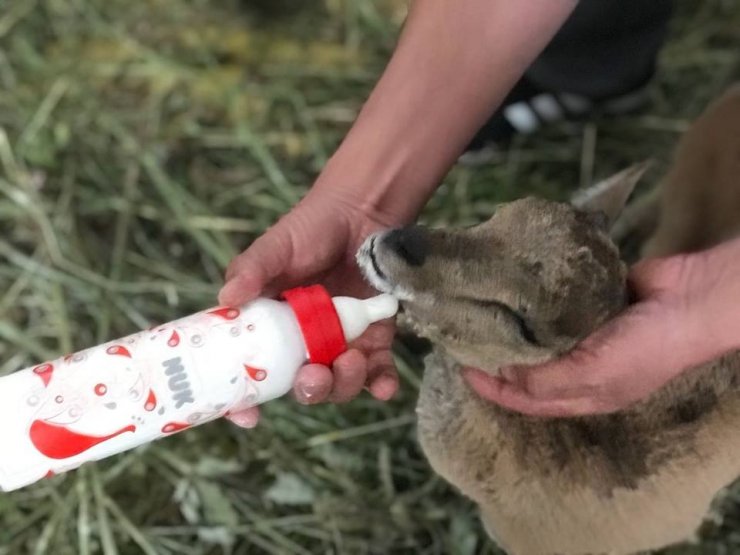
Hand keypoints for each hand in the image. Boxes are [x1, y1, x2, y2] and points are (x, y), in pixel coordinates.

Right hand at [220, 189, 399, 428]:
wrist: (362, 212)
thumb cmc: (311, 228)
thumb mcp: (275, 248)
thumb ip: (251, 270)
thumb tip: (227, 297)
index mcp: (271, 329)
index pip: (252, 373)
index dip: (245, 400)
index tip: (247, 415)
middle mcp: (305, 344)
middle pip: (302, 386)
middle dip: (309, 391)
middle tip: (312, 376)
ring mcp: (341, 344)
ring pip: (341, 385)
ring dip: (344, 385)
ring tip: (351, 359)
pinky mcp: (376, 339)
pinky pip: (379, 374)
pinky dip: (381, 384)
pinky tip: (384, 385)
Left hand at [463, 238, 739, 416]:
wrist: (691, 301)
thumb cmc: (647, 348)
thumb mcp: (595, 374)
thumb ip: (548, 379)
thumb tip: (504, 376)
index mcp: (583, 393)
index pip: (527, 399)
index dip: (494, 388)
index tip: (462, 370)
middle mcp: (581, 367)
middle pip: (529, 369)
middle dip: (496, 360)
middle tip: (464, 340)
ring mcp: (586, 334)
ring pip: (539, 337)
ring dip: (512, 330)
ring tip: (480, 316)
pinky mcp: (589, 302)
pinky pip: (553, 306)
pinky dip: (533, 303)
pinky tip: (510, 293)